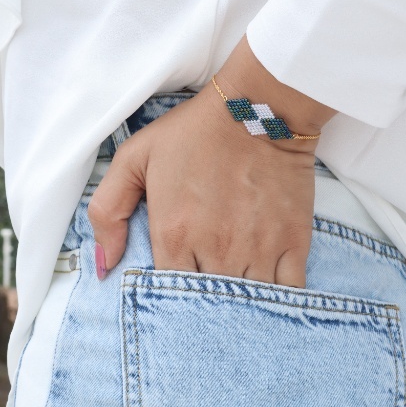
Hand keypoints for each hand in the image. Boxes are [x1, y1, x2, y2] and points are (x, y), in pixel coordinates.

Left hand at [89, 35, 336, 286]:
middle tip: (206, 283)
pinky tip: (268, 289)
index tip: (177, 282)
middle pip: (206, 303)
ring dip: (239, 302)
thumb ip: (107, 211)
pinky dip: (278, 299)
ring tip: (235, 287)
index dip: (169, 294)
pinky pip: (288, 292)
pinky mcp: (294, 241)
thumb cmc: (195, 132)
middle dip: (203, 301)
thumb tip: (103, 266)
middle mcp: (217, 250)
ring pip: (246, 303)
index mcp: (175, 234)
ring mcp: (259, 248)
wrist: (259, 111)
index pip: (165, 293)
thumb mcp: (136, 157)